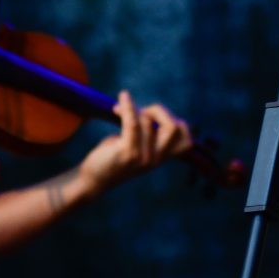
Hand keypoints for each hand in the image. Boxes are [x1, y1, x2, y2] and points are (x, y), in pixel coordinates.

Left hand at [72, 93, 193, 196]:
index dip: (179, 124)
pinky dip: (128, 106)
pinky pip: (133, 122)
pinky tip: (123, 97)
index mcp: (161, 158)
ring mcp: (143, 157)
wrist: (92, 180)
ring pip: (147, 121)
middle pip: (172, 127)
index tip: (160, 118)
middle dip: (158, 111)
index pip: (186, 142)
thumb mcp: (136, 146)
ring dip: (133, 110)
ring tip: (119, 111)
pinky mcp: (128, 153)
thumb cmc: (112, 158)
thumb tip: (152, 110)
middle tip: (140, 111)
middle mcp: (156, 160)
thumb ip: (148, 133)